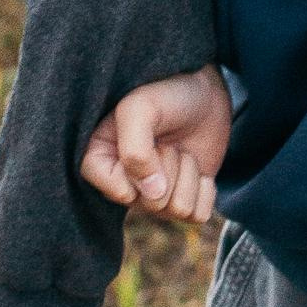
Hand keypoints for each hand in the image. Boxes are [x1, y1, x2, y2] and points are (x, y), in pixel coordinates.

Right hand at [80, 65, 233, 225]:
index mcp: (101, 160)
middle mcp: (124, 182)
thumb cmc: (166, 93)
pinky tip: (199, 168)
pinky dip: (205, 190)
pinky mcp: (183, 199)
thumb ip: (136, 151)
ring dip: (188, 174)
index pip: (114, 191)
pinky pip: (197, 216)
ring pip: (175, 211)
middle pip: (151, 204)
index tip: (149, 142)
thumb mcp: (140, 109)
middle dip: (169, 167)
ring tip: (180, 148)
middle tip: (167, 140)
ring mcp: (154, 194)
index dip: (138, 171)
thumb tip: (153, 195)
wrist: (203, 90)